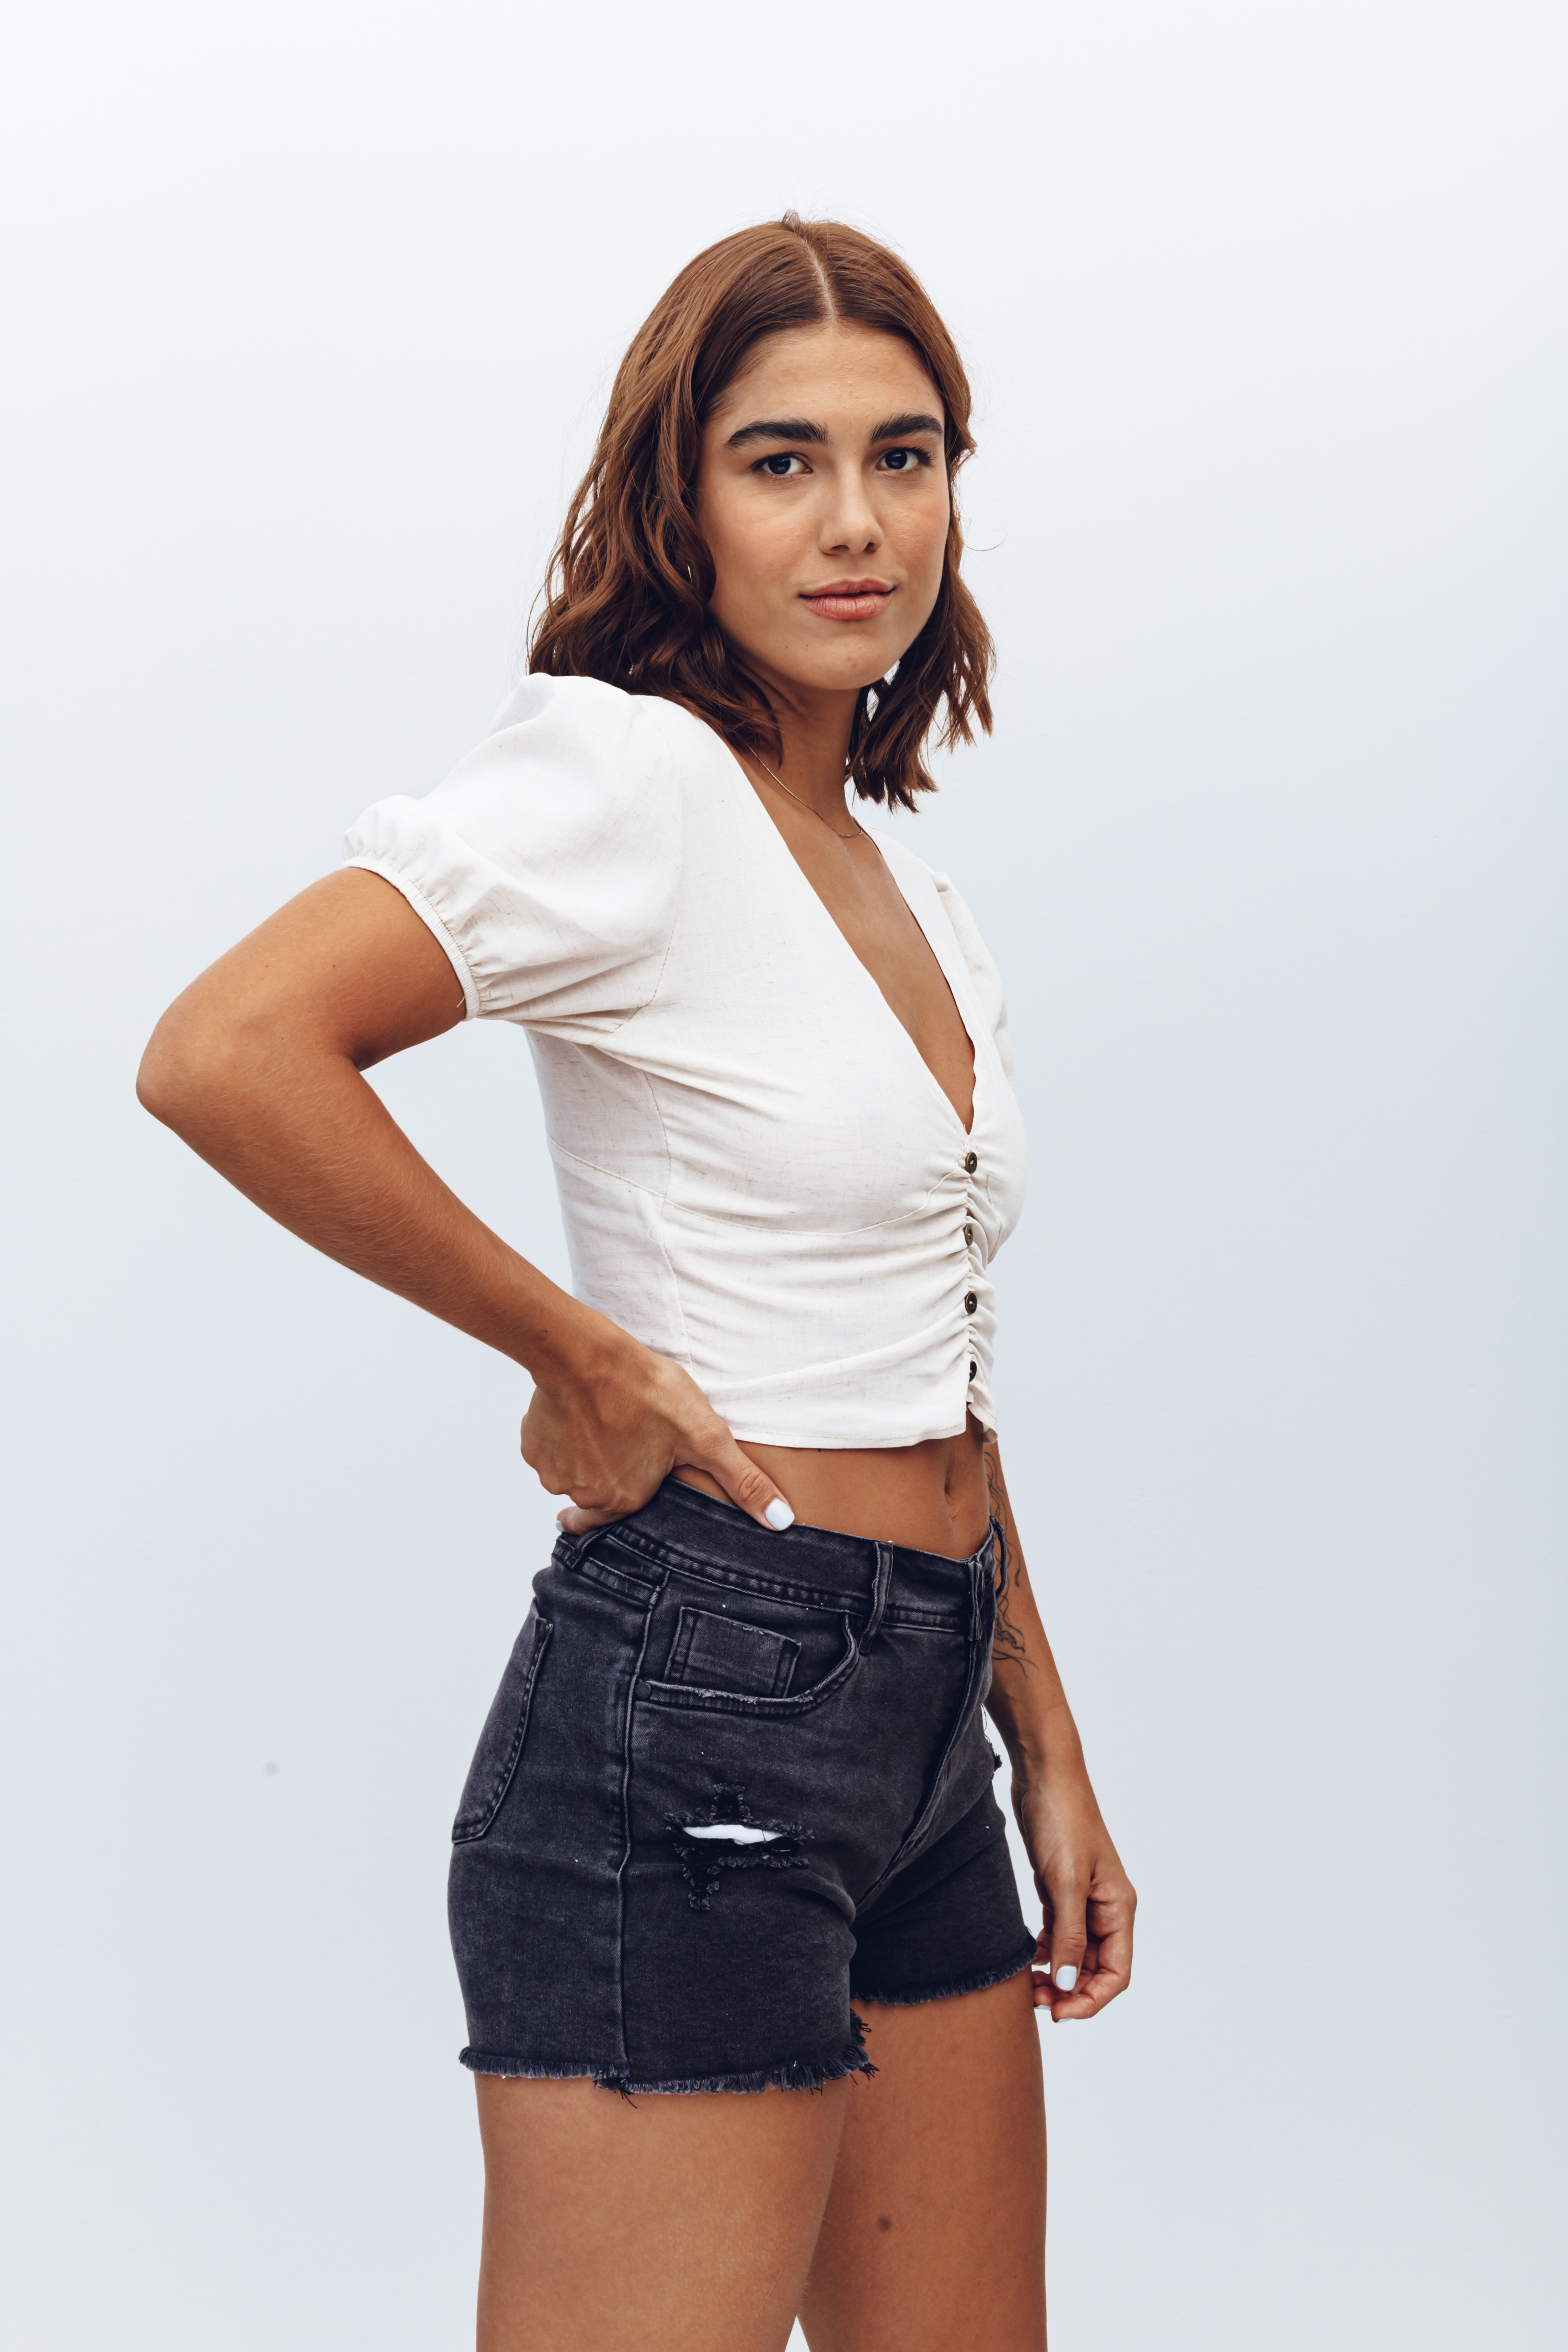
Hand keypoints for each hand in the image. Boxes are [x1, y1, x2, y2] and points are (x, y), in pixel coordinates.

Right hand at [520, 1321, 793, 1535]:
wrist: (584, 1354)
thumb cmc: (646, 1391)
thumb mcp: (705, 1434)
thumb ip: (742, 1481)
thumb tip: (780, 1522)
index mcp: (624, 1499)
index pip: (626, 1514)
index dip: (632, 1495)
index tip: (629, 1487)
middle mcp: (584, 1495)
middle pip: (599, 1492)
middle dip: (612, 1471)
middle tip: (623, 1439)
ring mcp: (553, 1472)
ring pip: (573, 1471)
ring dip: (586, 1452)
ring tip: (605, 1420)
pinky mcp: (531, 1445)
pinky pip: (548, 1449)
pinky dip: (561, 1435)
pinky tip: (579, 1412)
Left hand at [1011, 1772, 1135, 2022]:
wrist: (1044, 1775)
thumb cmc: (1062, 1821)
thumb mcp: (1065, 1883)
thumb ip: (1068, 1936)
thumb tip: (1067, 1985)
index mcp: (1119, 1908)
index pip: (1117, 1973)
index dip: (1091, 2000)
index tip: (1059, 2012)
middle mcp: (1106, 1908)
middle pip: (1095, 1969)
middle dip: (1069, 1991)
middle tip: (1033, 2002)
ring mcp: (1083, 1900)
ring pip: (1074, 1954)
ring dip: (1055, 1976)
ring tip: (1026, 1987)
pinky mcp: (1060, 1890)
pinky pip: (1058, 1934)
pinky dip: (1046, 1951)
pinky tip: (1028, 1958)